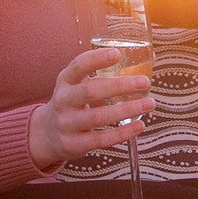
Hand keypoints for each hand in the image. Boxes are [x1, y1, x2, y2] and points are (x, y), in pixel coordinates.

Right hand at [28, 48, 153, 170]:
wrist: (47, 134)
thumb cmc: (73, 103)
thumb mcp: (77, 84)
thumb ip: (101, 74)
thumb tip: (147, 61)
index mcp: (65, 81)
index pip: (78, 66)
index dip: (97, 59)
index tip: (117, 54)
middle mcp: (63, 101)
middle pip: (90, 91)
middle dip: (119, 86)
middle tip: (144, 82)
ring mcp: (66, 124)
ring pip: (98, 117)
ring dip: (126, 110)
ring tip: (149, 104)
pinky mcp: (73, 144)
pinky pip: (101, 139)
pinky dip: (122, 133)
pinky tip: (139, 125)